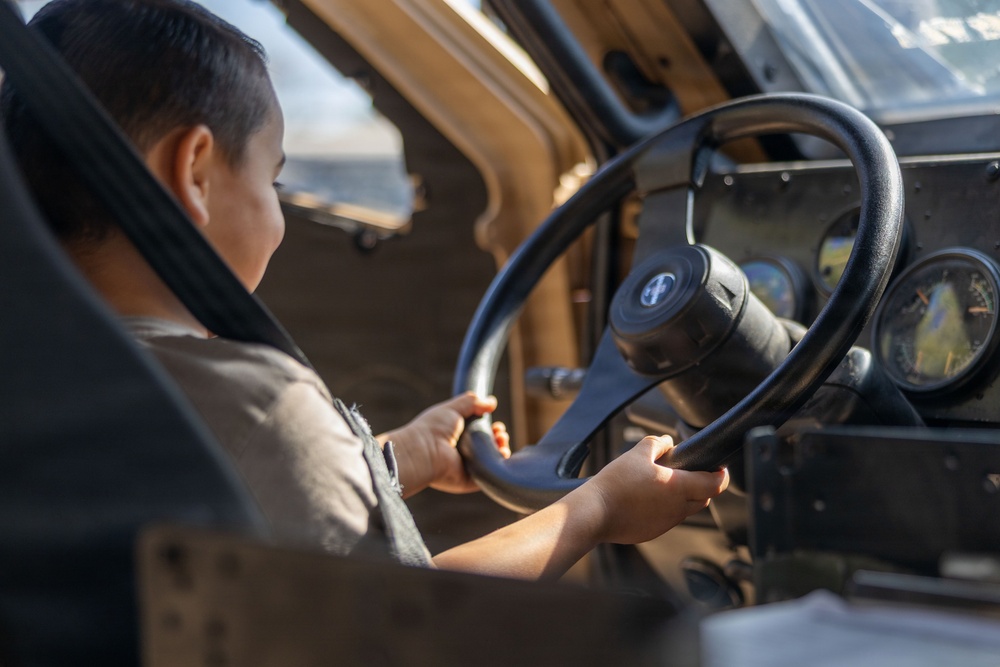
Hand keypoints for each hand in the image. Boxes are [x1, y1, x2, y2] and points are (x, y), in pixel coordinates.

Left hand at [381, 392, 509, 496]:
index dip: (492, 429)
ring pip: (491, 461)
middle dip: (499, 439)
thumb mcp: (453, 408)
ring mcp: (467, 468)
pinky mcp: (470, 481)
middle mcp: (462, 453)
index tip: (497, 425)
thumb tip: (492, 402)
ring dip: (502, 451)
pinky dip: (498, 467)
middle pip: (489, 447)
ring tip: (502, 442)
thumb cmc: (434, 428)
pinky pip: (489, 476)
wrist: (423, 451)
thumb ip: (472, 402)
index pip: (480, 433)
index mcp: (457, 437)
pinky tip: (502, 455)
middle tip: (501, 433)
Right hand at [584, 435, 728, 544]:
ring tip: (662, 483)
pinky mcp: (652, 532)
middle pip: (704, 498)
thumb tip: (668, 442)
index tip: (718, 467)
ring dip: (683, 497)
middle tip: (688, 472)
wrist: (595, 513)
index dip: (721, 474)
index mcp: (678, 488)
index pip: (715, 484)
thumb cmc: (616, 484)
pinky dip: (665, 508)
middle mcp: (677, 509)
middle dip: (702, 485)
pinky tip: (646, 499)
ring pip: (686, 510)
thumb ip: (657, 444)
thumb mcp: (636, 454)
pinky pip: (667, 519)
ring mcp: (666, 523)